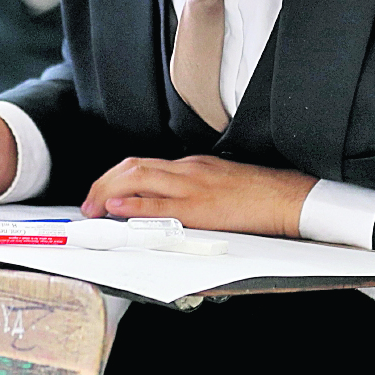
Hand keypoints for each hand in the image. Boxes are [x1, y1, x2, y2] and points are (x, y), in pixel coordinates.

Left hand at [80, 155, 316, 237]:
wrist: (285, 197)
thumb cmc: (257, 193)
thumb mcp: (218, 180)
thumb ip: (191, 186)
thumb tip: (164, 199)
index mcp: (191, 165)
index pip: (141, 164)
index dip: (113, 178)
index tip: (101, 194)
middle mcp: (187, 171)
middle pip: (132, 168)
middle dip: (103, 185)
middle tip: (89, 205)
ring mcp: (192, 187)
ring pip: (139, 179)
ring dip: (108, 193)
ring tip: (94, 209)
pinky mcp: (200, 208)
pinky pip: (160, 205)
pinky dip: (134, 205)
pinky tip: (117, 208)